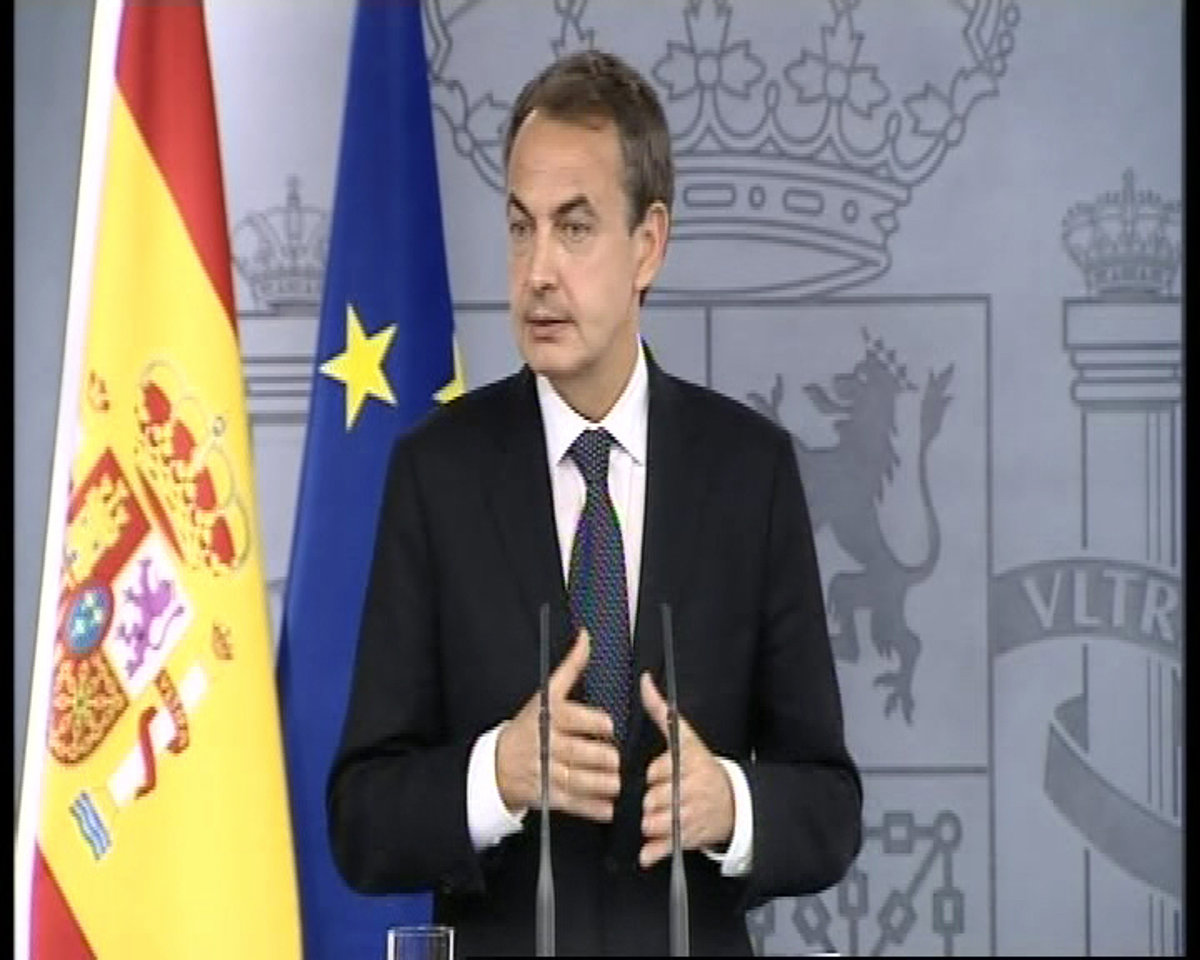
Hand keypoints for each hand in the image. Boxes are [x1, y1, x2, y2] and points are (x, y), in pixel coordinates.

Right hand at [495, 629, 621, 821]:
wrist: (498, 763)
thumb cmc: (530, 725)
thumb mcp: (547, 693)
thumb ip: (571, 667)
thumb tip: (587, 637)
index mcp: (550, 717)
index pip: (576, 719)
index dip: (597, 723)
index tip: (609, 726)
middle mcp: (547, 745)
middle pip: (580, 753)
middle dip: (603, 758)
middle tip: (615, 758)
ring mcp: (546, 772)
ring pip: (579, 780)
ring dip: (602, 784)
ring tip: (615, 781)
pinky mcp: (548, 796)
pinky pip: (573, 804)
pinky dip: (592, 809)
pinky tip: (607, 807)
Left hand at [639, 671, 734, 868]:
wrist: (733, 802)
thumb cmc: (701, 767)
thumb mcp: (686, 738)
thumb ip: (661, 711)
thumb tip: (645, 681)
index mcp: (688, 765)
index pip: (656, 773)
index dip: (653, 775)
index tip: (658, 775)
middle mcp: (690, 792)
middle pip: (652, 800)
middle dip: (650, 800)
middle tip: (659, 796)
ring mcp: (690, 817)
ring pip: (654, 824)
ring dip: (650, 823)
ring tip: (658, 814)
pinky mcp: (688, 839)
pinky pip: (664, 847)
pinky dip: (653, 852)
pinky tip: (648, 850)